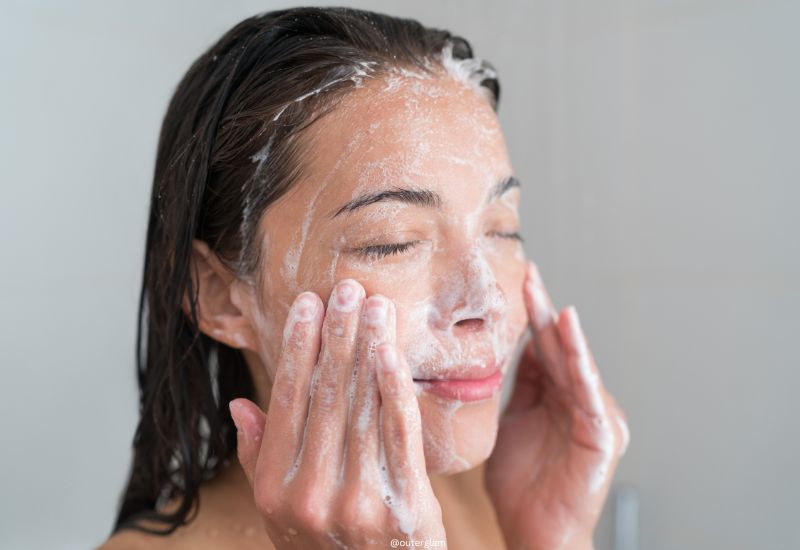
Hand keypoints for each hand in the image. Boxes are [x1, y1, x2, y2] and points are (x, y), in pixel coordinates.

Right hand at [229, 279, 446, 547]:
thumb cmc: (325, 548)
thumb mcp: (278, 513)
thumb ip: (259, 458)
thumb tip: (240, 406)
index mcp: (276, 487)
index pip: (287, 401)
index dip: (298, 348)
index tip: (308, 305)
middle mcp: (311, 492)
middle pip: (326, 395)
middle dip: (337, 336)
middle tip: (347, 289)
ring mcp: (358, 500)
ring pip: (362, 407)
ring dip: (368, 349)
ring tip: (375, 306)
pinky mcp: (404, 505)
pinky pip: (400, 435)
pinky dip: (395, 389)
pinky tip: (392, 352)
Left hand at [486, 262, 629, 549]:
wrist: (534, 532)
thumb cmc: (521, 485)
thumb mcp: (509, 423)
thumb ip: (516, 387)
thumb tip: (511, 348)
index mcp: (556, 397)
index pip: (543, 348)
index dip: (530, 315)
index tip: (518, 281)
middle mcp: (578, 400)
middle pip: (559, 348)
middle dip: (541, 311)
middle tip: (527, 274)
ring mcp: (593, 415)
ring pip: (574, 364)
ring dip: (561, 330)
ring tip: (545, 296)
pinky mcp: (602, 434)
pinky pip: (587, 391)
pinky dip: (580, 361)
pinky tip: (568, 332)